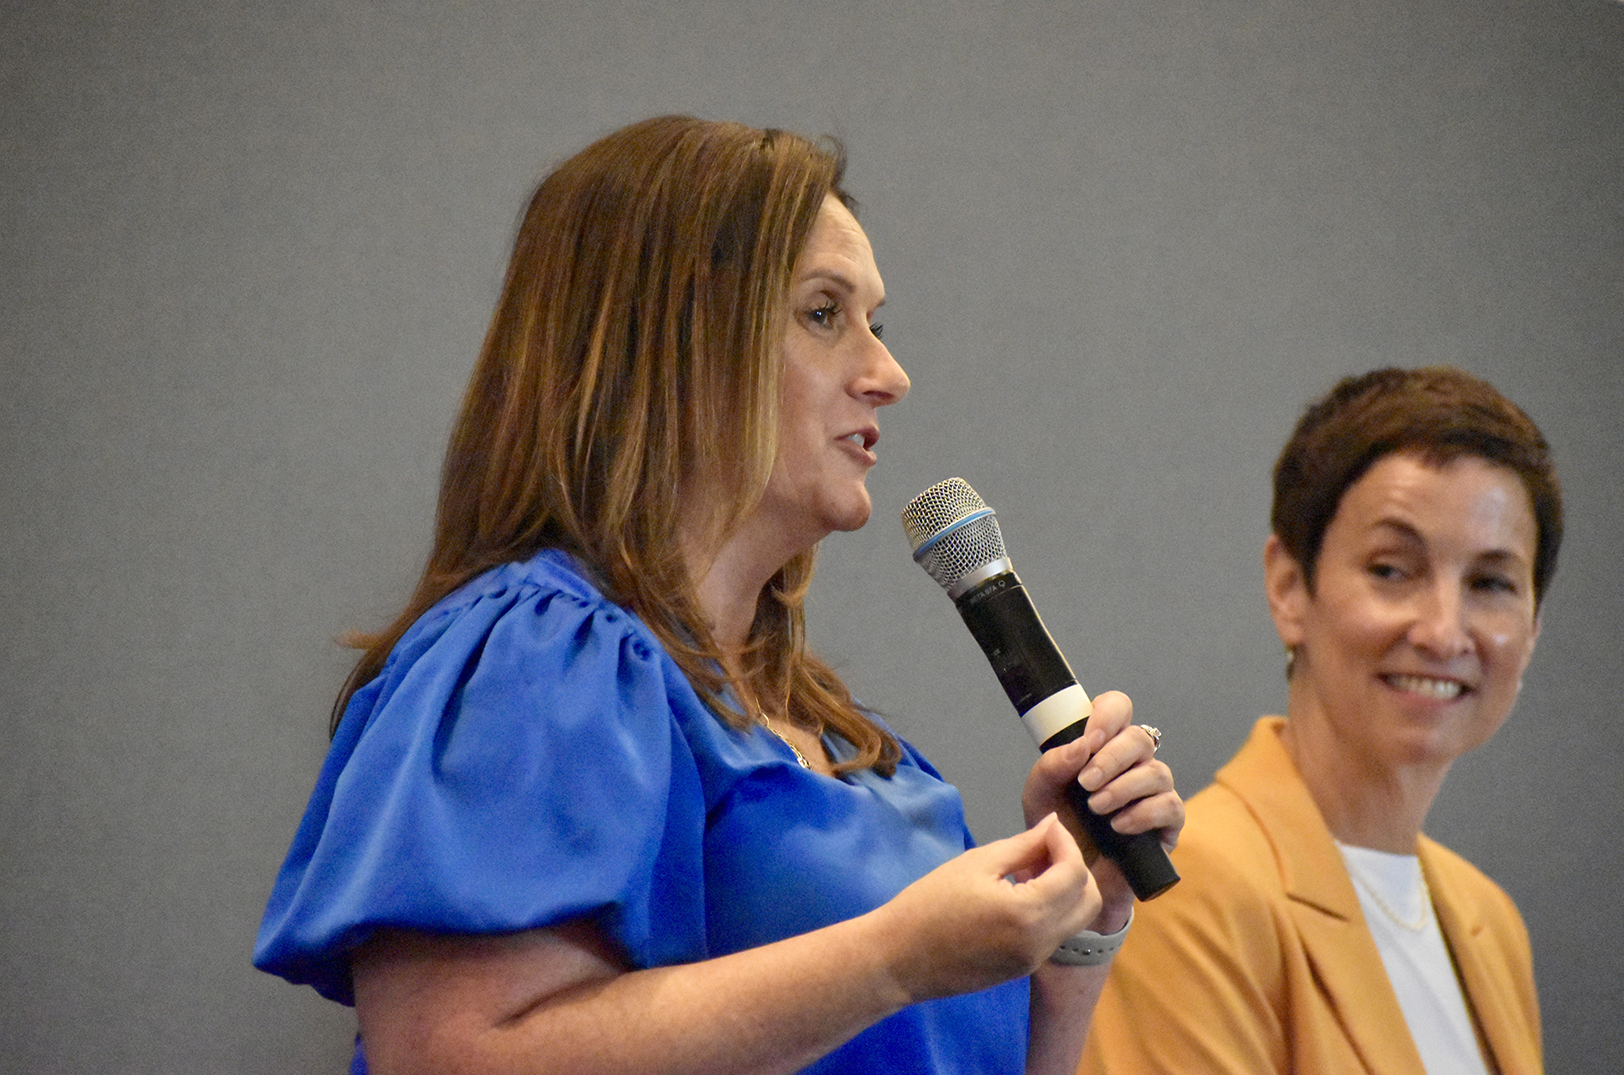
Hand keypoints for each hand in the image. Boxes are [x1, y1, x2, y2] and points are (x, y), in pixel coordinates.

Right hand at [872, 814, 1100, 1003]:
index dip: (1067, 842)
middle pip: (1089, 901)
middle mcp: (1042, 942)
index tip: (1048, 826)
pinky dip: (1051, 908)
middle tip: (1043, 849)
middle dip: (1075, 868)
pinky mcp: (1024, 969)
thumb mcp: (976, 864)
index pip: (1074, 873)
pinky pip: (1055, 933)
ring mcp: (1035, 960)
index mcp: (1030, 913)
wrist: (899, 959)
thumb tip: (1053, 825)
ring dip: (1066, 889)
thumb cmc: (929, 904)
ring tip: (1030, 869)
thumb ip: (1022, 845)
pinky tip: (1020, 893)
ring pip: (1076, 919)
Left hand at [1019, 691, 1183, 921]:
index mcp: (1103, 746)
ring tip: (1096, 808)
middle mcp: (1133, 764)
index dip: (1107, 716)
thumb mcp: (1040, 795)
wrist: (1069, 879)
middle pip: (1140, 738)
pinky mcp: (1168, 824)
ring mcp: (1154, 792)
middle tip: (1085, 783)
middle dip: (1112, 758)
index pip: (1117, 709)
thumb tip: (1082, 746)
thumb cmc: (1057, 830)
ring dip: (1123, 787)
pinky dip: (1142, 814)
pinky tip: (1118, 827)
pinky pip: (1170, 806)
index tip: (1089, 740)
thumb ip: (1052, 766)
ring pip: (1157, 772)